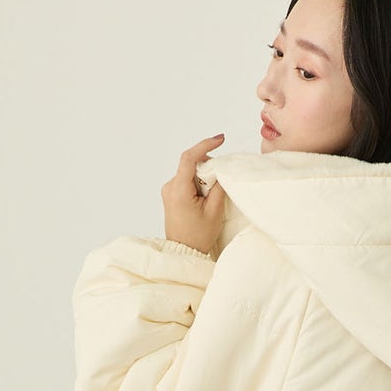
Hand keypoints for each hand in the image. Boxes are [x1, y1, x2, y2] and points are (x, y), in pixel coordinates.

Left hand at [161, 133, 226, 255]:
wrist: (184, 251)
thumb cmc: (198, 236)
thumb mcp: (214, 211)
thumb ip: (218, 187)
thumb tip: (221, 170)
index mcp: (179, 190)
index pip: (189, 158)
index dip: (205, 145)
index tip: (220, 139)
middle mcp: (170, 186)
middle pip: (191, 164)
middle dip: (208, 166)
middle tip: (220, 181)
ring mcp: (168, 190)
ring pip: (189, 171)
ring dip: (203, 176)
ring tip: (212, 195)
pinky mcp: (171, 194)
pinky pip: (186, 179)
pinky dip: (198, 182)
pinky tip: (205, 196)